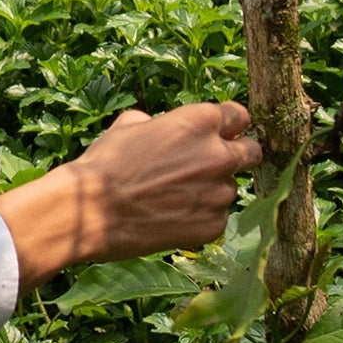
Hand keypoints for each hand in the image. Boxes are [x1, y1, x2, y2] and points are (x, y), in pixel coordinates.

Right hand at [0, 100, 260, 279]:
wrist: (90, 211)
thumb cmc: (104, 163)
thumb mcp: (129, 125)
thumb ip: (161, 122)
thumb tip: (165, 127)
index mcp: (201, 121)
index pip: (240, 116)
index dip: (229, 126)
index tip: (223, 134)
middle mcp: (219, 155)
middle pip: (252, 152)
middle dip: (237, 156)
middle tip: (212, 166)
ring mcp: (219, 193)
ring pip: (229, 189)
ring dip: (211, 191)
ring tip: (175, 199)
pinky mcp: (213, 226)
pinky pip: (217, 218)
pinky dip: (200, 218)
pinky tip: (171, 218)